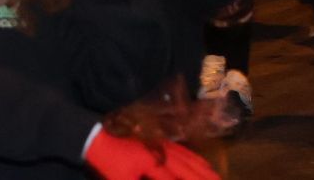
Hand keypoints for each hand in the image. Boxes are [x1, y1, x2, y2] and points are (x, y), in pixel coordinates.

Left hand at [84, 131, 215, 179]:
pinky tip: (200, 162)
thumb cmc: (107, 163)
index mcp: (153, 165)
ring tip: (217, 177)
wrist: (97, 138)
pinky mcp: (159, 142)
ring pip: (188, 159)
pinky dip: (195, 158)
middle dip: (205, 179)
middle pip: (189, 170)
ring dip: (204, 170)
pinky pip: (182, 151)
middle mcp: (163, 154)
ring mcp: (162, 146)